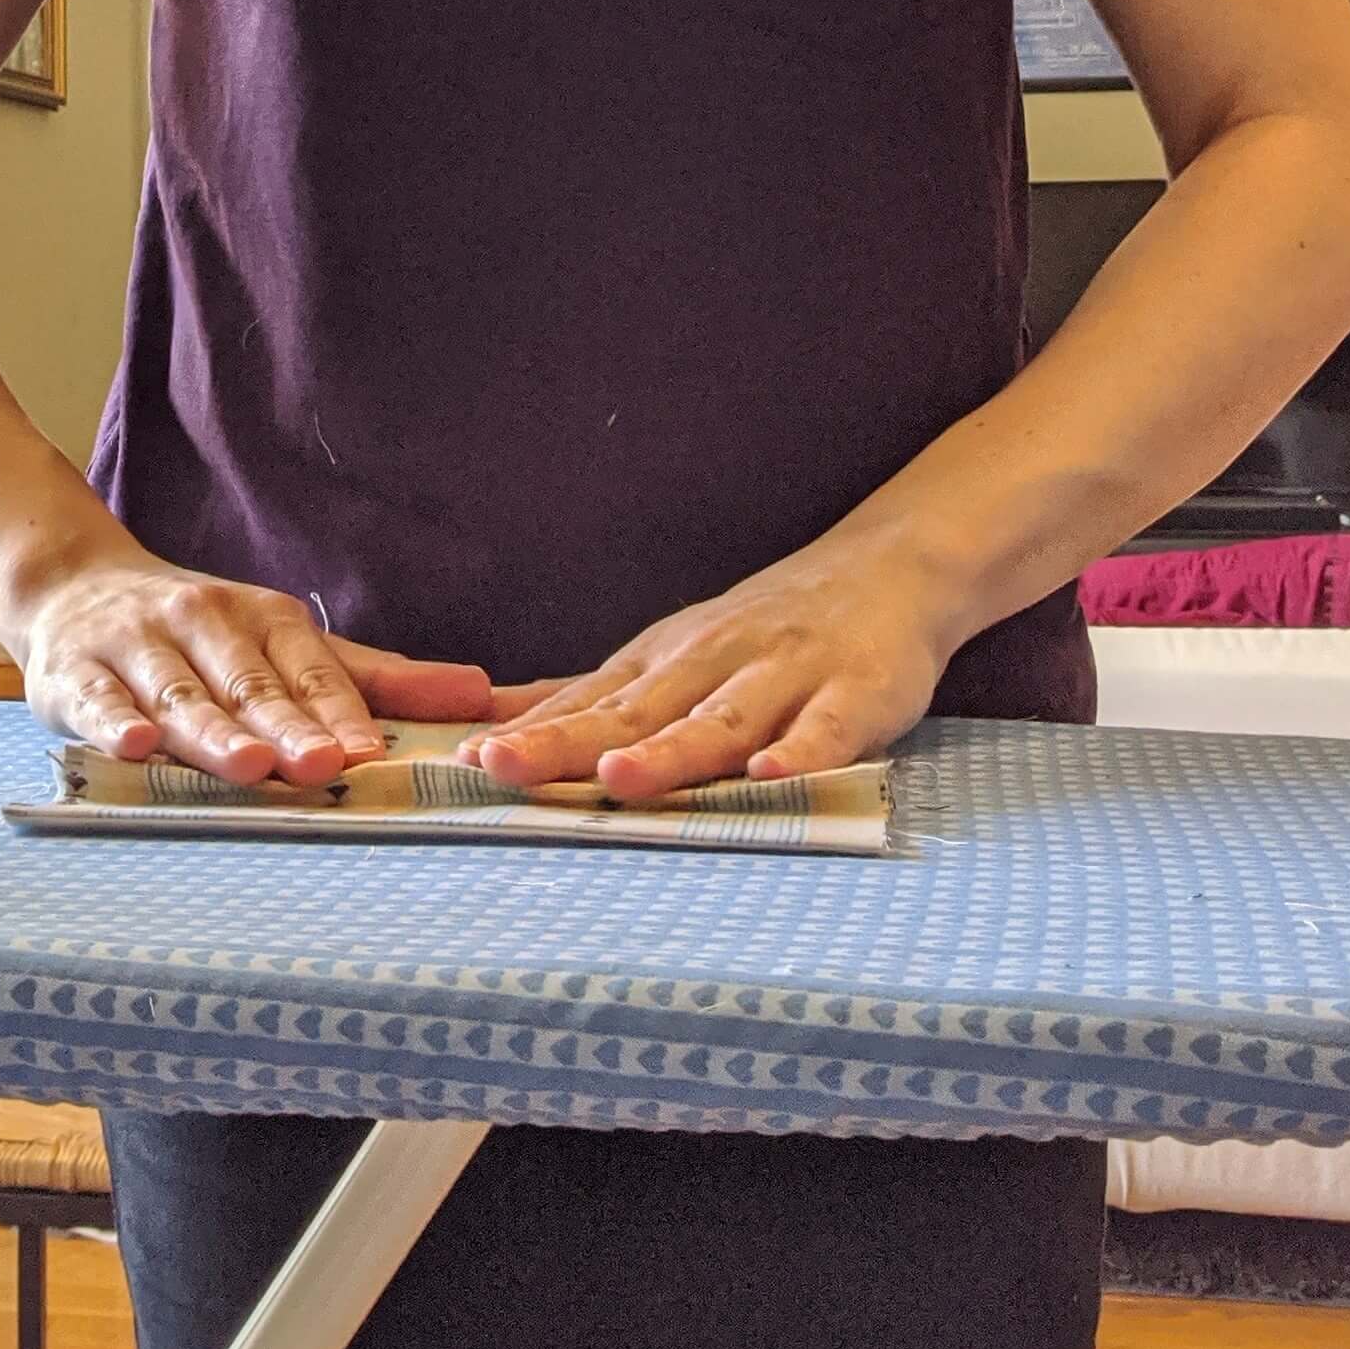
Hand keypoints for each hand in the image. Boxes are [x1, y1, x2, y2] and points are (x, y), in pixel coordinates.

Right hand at [14, 557, 494, 786]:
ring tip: (248, 766)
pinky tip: (135, 747)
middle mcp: (201, 623)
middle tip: (323, 767)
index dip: (339, 710)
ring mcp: (135, 646)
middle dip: (286, 727)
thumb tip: (482, 693)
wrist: (73, 587)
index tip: (373, 752)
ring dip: (212, 731)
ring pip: (178, 694)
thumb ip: (376, 678)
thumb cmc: (202, 635)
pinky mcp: (73, 673)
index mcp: (263, 618)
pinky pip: (96, 701)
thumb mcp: (287, 644)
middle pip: (248, 684)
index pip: (309, 668)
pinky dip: (113, 724)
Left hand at [454, 539, 951, 796]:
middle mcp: (711, 664)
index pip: (584, 704)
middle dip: (566, 743)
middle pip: (634, 712)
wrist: (887, 568)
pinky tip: (771, 776)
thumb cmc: (760, 632)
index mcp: (661, 664)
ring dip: (670, 751)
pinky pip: (828, 728)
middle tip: (502, 767)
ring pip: (719, 719)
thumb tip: (486, 723)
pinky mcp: (856, 693)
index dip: (527, 734)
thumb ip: (585, 698)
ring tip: (619, 780)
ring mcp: (784, 676)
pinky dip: (801, 753)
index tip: (462, 761)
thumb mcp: (665, 657)